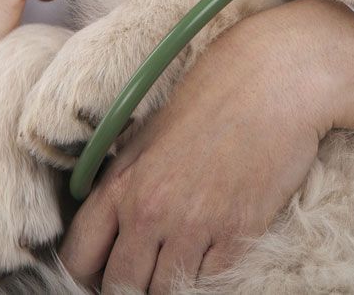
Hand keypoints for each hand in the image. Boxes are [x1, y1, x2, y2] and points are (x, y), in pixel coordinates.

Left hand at [59, 0, 353, 293]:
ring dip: (172, 283)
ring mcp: (194, 225)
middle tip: (148, 275)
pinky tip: (215, 251)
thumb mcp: (150, 136)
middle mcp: (150, 211)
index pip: (79, 259)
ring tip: (184, 263)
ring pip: (167, 291)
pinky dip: (211, 275)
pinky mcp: (238, 233)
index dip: (89, 277)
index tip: (106, 275)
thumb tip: (114, 226)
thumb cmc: (214, 97)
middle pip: (122, 286)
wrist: (274, 80)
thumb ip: (126, 183)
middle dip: (132, 286)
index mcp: (120, 184)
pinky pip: (213, 281)